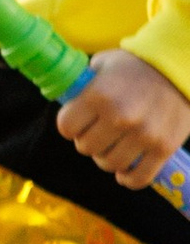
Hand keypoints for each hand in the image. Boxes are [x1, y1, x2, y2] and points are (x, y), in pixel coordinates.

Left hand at [58, 48, 189, 189]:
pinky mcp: (164, 148)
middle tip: (99, 132)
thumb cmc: (138, 65)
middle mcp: (120, 117)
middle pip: (86, 148)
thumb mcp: (104, 64)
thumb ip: (83, 85)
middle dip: (89, 140)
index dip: (70, 125)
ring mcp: (143, 134)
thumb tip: (64, 101)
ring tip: (114, 146)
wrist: (181, 67)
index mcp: (100, 95)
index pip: (66, 127)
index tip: (78, 122)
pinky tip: (125, 171)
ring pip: (109, 164)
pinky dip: (128, 178)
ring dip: (108, 158)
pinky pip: (138, 178)